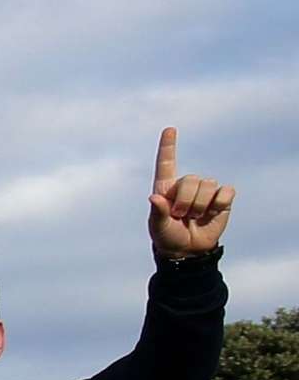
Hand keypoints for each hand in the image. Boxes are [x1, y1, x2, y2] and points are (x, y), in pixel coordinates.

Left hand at [146, 127, 233, 261]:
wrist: (188, 250)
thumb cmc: (168, 236)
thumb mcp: (158, 227)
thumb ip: (157, 213)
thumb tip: (155, 198)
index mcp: (166, 187)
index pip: (167, 162)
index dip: (168, 146)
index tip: (170, 129)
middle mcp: (186, 185)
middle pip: (191, 179)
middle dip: (186, 200)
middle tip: (181, 216)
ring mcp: (205, 191)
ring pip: (208, 184)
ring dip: (200, 205)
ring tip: (194, 217)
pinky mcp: (222, 199)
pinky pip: (226, 192)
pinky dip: (219, 204)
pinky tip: (213, 213)